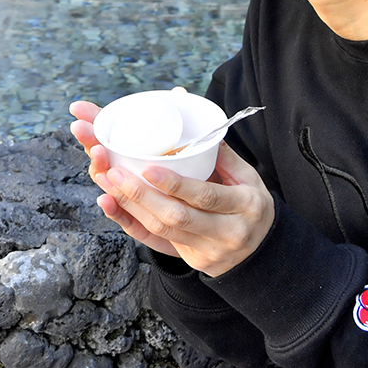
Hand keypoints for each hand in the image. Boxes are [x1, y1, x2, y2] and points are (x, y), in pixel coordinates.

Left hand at [70, 101, 273, 275]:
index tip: (147, 167)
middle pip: (176, 216)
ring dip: (129, 204)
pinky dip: (129, 221)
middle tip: (112, 170)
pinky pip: (154, 241)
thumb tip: (186, 108)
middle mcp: (227, 232)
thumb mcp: (248, 176)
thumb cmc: (250, 203)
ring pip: (160, 230)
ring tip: (105, 179)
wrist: (262, 251)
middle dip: (140, 194)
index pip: (206, 195)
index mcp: (245, 205)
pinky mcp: (190, 259)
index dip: (175, 184)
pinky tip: (109, 203)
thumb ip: (220, 150)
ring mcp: (207, 250)